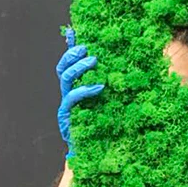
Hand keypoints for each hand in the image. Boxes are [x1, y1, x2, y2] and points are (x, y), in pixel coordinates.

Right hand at [57, 29, 104, 157]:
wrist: (99, 155)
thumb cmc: (107, 128)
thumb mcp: (112, 101)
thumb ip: (112, 85)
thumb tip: (124, 68)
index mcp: (76, 89)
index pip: (69, 64)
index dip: (70, 48)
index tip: (75, 32)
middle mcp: (68, 95)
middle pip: (63, 69)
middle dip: (73, 55)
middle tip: (87, 49)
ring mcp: (67, 106)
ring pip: (66, 79)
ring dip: (79, 67)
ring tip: (94, 61)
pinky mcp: (68, 117)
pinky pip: (72, 98)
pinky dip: (84, 90)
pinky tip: (99, 86)